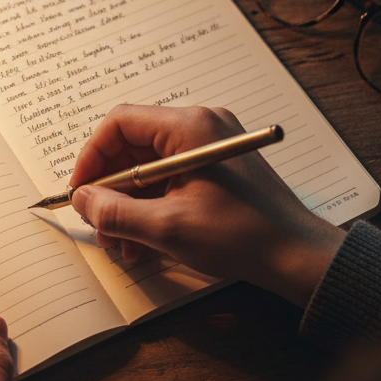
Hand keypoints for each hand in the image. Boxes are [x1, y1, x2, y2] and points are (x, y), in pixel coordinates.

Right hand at [69, 105, 344, 307]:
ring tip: (120, 241)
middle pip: (132, 145)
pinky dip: (150, 206)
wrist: (299, 257)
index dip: (92, 157)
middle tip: (98, 221)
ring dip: (128, 202)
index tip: (81, 190)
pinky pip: (168, 179)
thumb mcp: (168, 228)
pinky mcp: (214, 168)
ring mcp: (208, 146)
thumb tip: (82, 200)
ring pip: (147, 167)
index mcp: (189, 127)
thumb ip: (116, 212)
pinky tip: (142, 241)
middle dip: (110, 187)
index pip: (119, 123)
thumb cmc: (243, 236)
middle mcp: (198, 127)